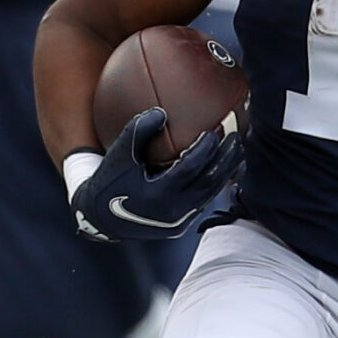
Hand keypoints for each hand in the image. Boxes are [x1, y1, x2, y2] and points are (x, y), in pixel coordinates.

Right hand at [70, 108, 244, 241]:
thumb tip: (161, 112)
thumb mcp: (118, 154)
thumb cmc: (110, 181)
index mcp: (156, 195)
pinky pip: (203, 202)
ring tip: (237, 150)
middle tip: (237, 136)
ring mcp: (178, 222)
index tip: (214, 130)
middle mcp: (171, 212)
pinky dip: (215, 184)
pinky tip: (223, 168)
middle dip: (225, 158)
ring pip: (210, 194)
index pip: (190, 169)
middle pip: (208, 182)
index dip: (205, 149)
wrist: (101, 218)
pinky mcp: (180, 226)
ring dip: (226, 172)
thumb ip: (138, 131)